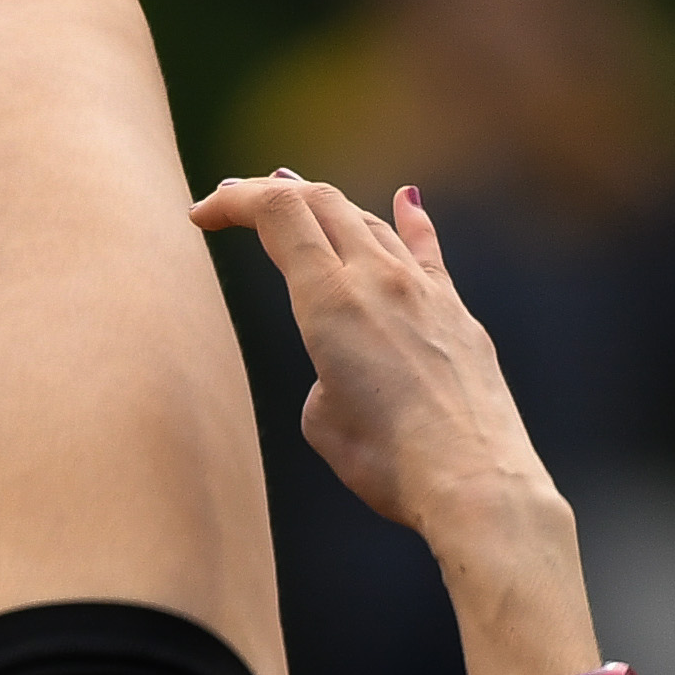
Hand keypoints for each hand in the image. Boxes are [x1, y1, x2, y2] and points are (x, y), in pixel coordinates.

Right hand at [188, 170, 558, 547]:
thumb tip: (343, 365)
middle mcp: (378, 279)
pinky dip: (406, 220)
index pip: (277, 213)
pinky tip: (404, 199)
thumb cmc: (389, 462)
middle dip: (268, 194)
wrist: (473, 480)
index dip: (233, 201)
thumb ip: (322, 373)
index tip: (201, 215)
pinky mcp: (456, 312)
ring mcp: (423, 290)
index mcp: (330, 300)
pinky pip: (425, 250)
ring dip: (325, 206)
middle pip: (319, 202)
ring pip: (368, 221)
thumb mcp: (321, 418)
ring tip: (297, 201)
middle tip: (234, 204)